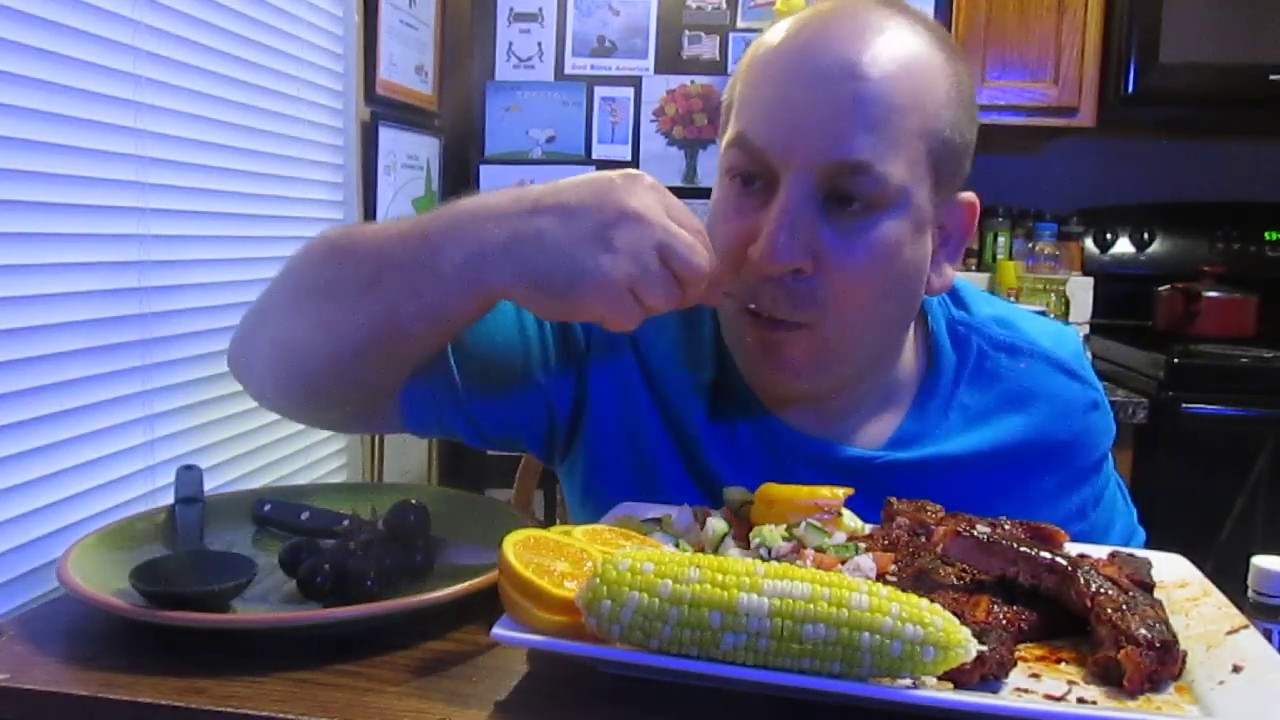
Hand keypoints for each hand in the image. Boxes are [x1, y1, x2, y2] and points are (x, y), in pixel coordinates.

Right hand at [497, 170, 723, 332]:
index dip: (694, 267)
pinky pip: (634, 319)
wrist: (501, 238)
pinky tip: (590, 301)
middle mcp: (645, 218)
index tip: (677, 280)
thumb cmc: (555, 222)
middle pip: (699, 268)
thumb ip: (658, 230)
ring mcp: (628, 253)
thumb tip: (711, 282)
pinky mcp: (608, 289)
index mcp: (647, 191)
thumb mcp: (612, 204)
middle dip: (684, 290)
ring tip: (608, 290)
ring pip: (668, 299)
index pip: (700, 237)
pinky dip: (615, 319)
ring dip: (643, 305)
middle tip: (652, 294)